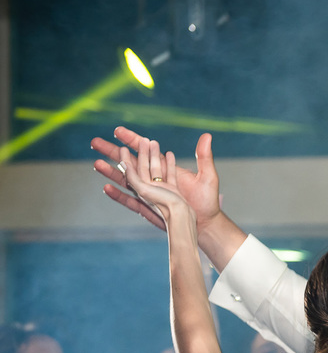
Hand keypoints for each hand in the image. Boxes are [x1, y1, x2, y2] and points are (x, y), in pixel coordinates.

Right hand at [92, 128, 221, 231]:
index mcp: (164, 170)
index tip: (117, 130)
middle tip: (94, 142)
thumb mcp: (208, 175)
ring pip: (126, 180)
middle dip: (112, 152)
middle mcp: (154, 180)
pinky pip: (131, 199)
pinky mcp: (150, 207)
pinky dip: (119, 194)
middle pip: (129, 163)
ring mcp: (151, 193)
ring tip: (96, 162)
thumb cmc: (208, 201)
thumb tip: (207, 135)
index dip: (132, 140)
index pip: (144, 151)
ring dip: (111, 171)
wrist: (208, 223)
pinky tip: (106, 187)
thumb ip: (204, 156)